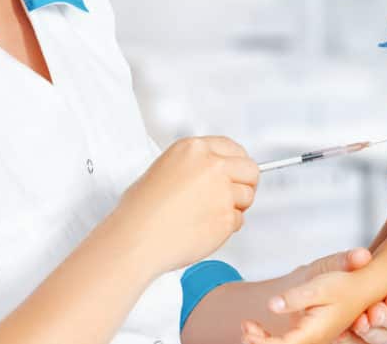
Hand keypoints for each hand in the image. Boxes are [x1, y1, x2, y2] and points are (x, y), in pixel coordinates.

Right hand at [115, 136, 258, 274]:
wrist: (137, 238)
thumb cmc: (141, 211)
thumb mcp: (163, 169)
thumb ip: (193, 167)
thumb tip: (212, 175)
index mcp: (193, 148)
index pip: (233, 148)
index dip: (236, 164)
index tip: (236, 173)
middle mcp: (211, 165)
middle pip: (250, 169)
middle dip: (245, 183)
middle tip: (231, 196)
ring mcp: (222, 190)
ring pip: (247, 196)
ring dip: (235, 207)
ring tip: (208, 215)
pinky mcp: (227, 216)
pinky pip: (239, 220)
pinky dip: (227, 228)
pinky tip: (204, 228)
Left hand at [241, 270, 382, 343]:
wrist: (362, 286)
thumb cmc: (342, 285)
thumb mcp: (317, 287)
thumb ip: (294, 297)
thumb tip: (272, 305)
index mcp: (314, 332)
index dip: (263, 343)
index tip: (248, 329)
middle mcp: (313, 341)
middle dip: (258, 343)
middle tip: (245, 326)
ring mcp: (312, 339)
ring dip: (261, 341)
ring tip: (247, 325)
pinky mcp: (309, 334)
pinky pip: (287, 343)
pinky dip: (268, 339)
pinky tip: (256, 327)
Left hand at [295, 248, 386, 343]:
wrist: (306, 294)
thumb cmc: (330, 275)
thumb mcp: (333, 265)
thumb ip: (347, 260)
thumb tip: (361, 255)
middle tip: (374, 312)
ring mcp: (379, 328)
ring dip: (374, 332)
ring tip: (357, 323)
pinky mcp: (362, 341)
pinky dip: (352, 340)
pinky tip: (339, 334)